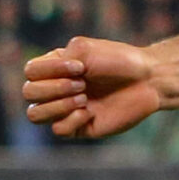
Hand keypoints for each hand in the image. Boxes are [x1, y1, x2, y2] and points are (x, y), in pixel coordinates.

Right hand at [23, 37, 165, 138]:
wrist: (148, 80)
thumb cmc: (119, 61)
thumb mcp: (85, 49)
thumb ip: (58, 60)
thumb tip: (46, 83)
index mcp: (54, 67)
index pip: (30, 72)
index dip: (51, 70)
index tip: (81, 66)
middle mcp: (55, 88)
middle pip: (29, 93)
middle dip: (56, 88)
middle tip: (83, 84)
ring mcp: (65, 109)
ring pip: (35, 115)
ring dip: (59, 105)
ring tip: (84, 98)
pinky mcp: (79, 127)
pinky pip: (58, 130)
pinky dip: (71, 120)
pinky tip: (90, 112)